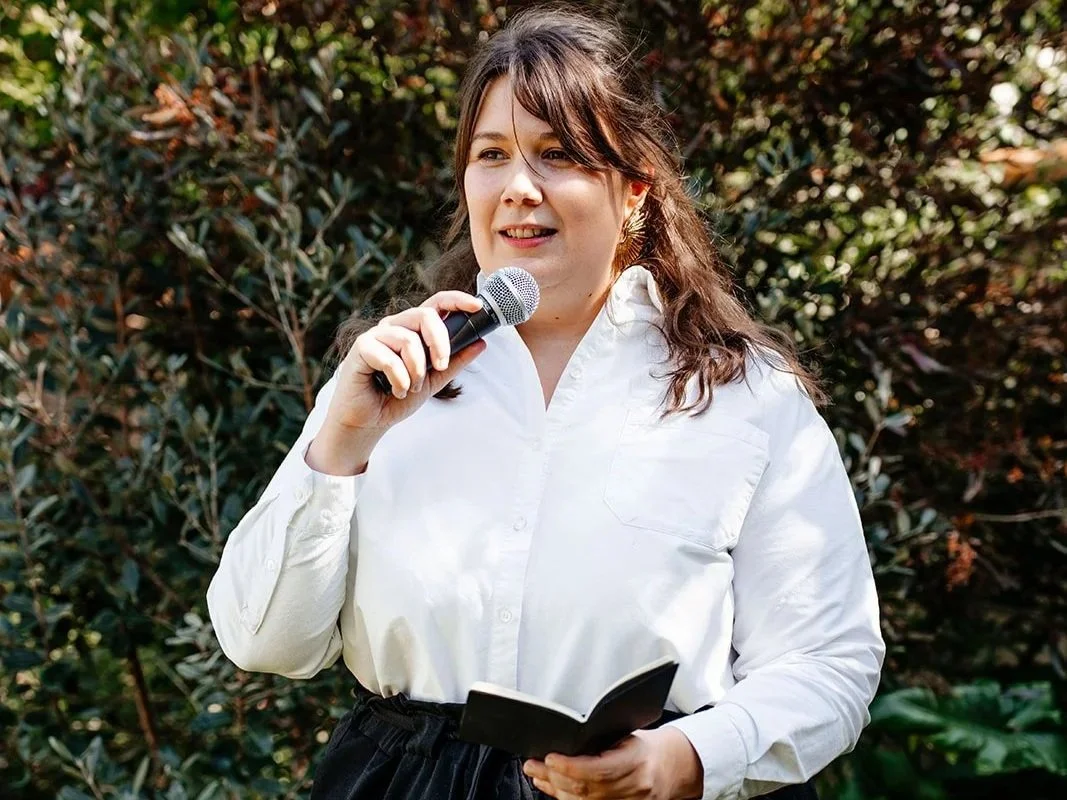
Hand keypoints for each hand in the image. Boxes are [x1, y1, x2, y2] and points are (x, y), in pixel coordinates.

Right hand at [327, 290, 487, 432]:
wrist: (368, 421)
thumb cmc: (396, 397)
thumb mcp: (434, 381)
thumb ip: (455, 362)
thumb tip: (481, 342)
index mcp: (413, 329)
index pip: (436, 304)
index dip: (457, 300)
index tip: (477, 306)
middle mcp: (395, 326)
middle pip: (425, 316)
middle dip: (440, 343)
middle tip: (440, 367)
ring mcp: (377, 335)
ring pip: (408, 340)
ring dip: (416, 371)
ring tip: (411, 388)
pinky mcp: (361, 348)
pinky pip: (390, 359)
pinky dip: (399, 380)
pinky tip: (396, 391)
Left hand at [523, 728, 703, 799]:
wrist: (672, 768)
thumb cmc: (648, 747)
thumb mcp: (628, 735)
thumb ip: (602, 739)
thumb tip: (569, 736)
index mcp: (637, 762)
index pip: (599, 770)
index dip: (571, 767)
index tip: (550, 757)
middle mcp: (633, 789)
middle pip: (585, 790)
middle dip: (554, 777)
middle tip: (532, 764)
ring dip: (554, 789)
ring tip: (536, 774)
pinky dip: (564, 797)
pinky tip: (550, 787)